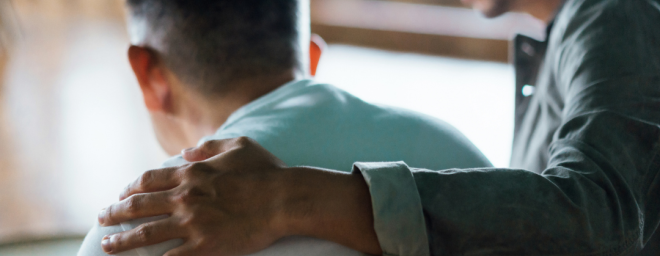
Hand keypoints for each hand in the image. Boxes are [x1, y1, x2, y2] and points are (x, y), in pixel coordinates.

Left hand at [98, 137, 381, 255]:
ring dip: (122, 240)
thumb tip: (187, 152)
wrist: (284, 199)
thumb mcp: (239, 145)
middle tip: (103, 218)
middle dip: (115, 213)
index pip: (148, 180)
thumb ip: (209, 147)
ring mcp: (192, 224)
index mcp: (191, 174)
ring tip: (107, 245)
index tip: (122, 194)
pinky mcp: (204, 246)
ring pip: (145, 234)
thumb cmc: (265, 172)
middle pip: (138, 206)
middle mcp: (184, 198)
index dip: (131, 187)